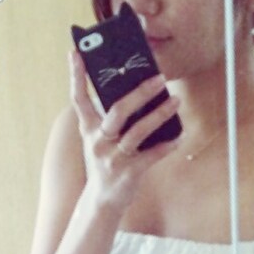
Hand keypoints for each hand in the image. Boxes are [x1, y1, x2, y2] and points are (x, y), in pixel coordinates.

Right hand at [69, 49, 180, 205]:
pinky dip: (166, 145)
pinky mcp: (127, 173)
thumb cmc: (107, 162)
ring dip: (159, 114)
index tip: (75, 53)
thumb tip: (137, 90)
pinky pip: (151, 155)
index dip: (76, 76)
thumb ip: (112, 118)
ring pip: (137, 132)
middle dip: (139, 93)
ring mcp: (112, 158)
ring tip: (175, 100)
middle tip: (159, 78)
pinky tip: (178, 136)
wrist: (102, 201)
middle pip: (117, 111)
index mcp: (89, 129)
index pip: (79, 98)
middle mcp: (98, 141)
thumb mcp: (101, 140)